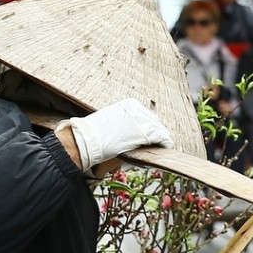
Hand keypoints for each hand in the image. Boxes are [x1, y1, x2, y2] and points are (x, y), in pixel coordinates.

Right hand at [59, 98, 173, 170]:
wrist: (85, 141)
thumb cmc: (93, 136)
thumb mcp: (111, 124)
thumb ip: (125, 127)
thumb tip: (135, 137)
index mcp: (128, 104)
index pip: (146, 116)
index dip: (152, 128)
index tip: (154, 136)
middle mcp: (136, 109)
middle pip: (154, 122)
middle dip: (158, 133)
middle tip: (161, 144)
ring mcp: (141, 119)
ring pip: (159, 129)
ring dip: (162, 139)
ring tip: (164, 147)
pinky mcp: (145, 131)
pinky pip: (161, 137)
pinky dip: (166, 143)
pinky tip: (168, 147)